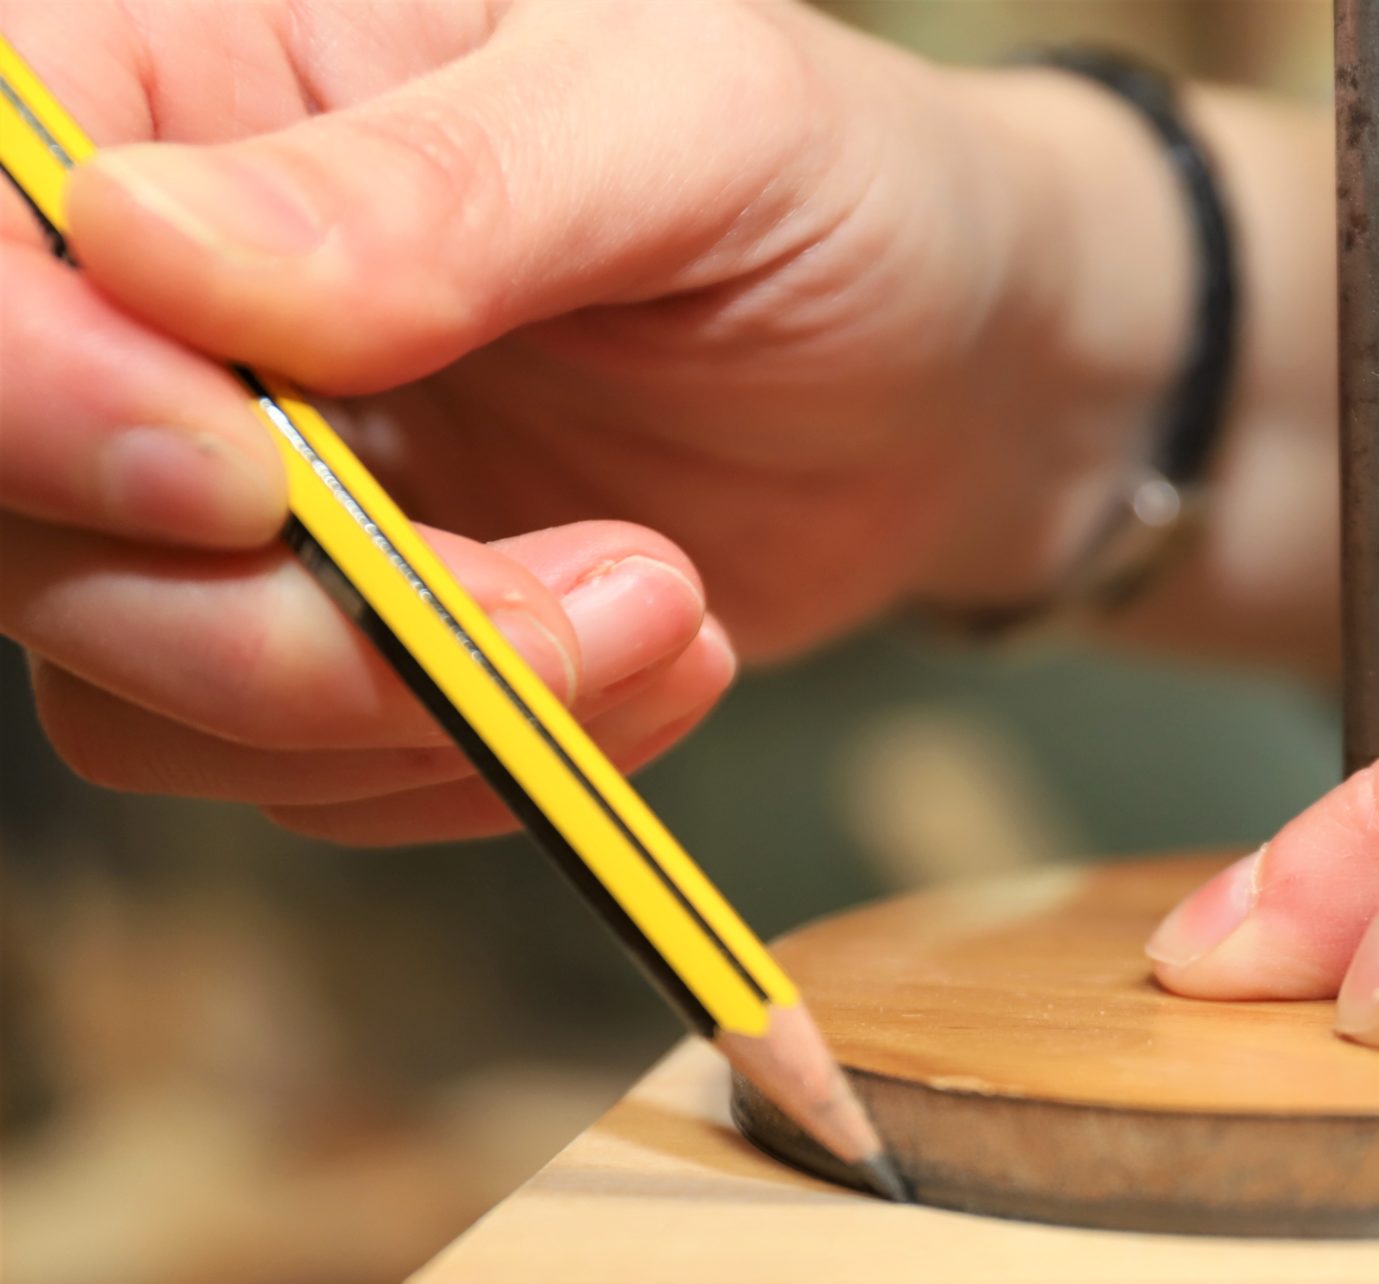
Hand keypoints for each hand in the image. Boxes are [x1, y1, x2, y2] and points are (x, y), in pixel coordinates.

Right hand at [1, 0, 1184, 840]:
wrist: (953, 378)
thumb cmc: (838, 194)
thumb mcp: (689, 124)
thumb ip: (442, 188)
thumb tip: (152, 249)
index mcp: (184, 81)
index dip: (29, 393)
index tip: (247, 478)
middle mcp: (162, 303)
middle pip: (21, 521)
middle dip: (282, 630)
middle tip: (568, 608)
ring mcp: (235, 490)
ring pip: (133, 687)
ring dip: (412, 714)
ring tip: (667, 613)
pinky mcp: (333, 638)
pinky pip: (293, 775)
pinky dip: (472, 766)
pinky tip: (655, 664)